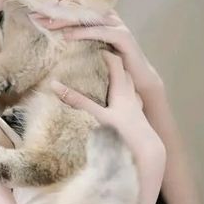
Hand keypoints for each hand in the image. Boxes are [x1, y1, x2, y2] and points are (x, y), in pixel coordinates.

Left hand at [29, 8, 163, 99]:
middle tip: (35, 16)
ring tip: (47, 25)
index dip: (54, 11)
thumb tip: (51, 40)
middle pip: (78, 11)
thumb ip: (77, 41)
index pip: (74, 10)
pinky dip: (82, 33)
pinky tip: (67, 36)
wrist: (137, 79)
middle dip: (55, 13)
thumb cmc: (111, 65)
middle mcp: (108, 17)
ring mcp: (117, 25)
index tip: (33, 14)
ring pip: (87, 19)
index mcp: (99, 18)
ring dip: (65, 21)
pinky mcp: (123, 36)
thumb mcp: (90, 50)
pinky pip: (100, 31)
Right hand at [49, 50, 165, 176]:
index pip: (115, 62)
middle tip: (94, 59)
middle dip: (110, 63)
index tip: (90, 48)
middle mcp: (131, 96)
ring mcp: (135, 109)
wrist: (148, 156)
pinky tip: (114, 104)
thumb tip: (55, 85)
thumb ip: (77, 101)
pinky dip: (121, 97)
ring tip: (102, 79)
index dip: (103, 52)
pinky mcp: (136, 121)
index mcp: (123, 91)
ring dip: (117, 80)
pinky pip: (129, 102)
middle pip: (123, 72)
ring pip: (128, 87)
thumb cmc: (123, 135)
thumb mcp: (97, 116)